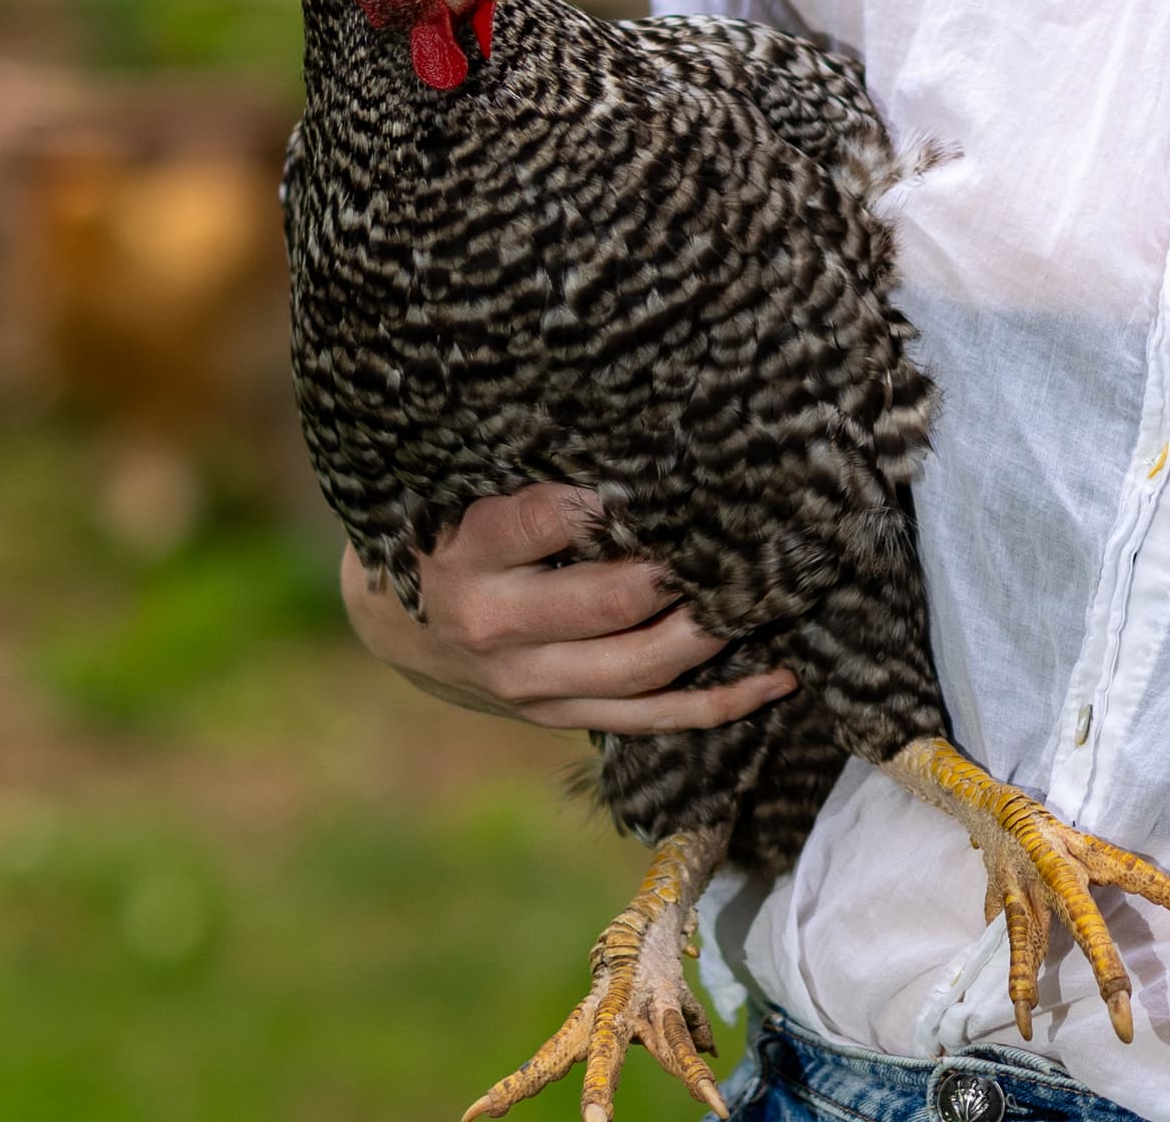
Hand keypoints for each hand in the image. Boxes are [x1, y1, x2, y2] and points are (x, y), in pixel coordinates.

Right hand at [338, 482, 797, 735]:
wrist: (391, 626)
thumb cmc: (444, 534)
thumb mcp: (466, 494)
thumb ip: (537, 480)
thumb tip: (644, 451)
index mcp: (471, 554)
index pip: (555, 520)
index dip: (623, 500)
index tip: (686, 473)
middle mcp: (497, 626)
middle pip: (612, 603)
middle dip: (687, 570)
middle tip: (753, 531)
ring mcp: (528, 684)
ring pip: (640, 667)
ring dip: (712, 632)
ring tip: (771, 593)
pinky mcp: (555, 717)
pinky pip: (648, 719)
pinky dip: (718, 702)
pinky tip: (777, 677)